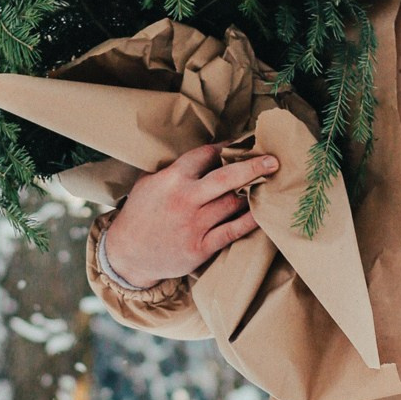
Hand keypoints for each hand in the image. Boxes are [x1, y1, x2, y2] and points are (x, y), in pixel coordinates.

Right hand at [101, 145, 278, 288]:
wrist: (127, 254)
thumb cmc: (139, 214)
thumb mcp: (148, 183)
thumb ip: (173, 169)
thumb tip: (205, 155)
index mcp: (171, 179)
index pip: (206, 156)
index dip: (226, 148)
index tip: (242, 144)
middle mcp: (185, 200)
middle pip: (226, 178)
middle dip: (253, 166)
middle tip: (273, 160)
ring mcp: (194, 225)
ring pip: (233, 203)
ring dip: (252, 193)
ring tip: (268, 185)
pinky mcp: (201, 247)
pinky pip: (232, 231)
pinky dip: (249, 221)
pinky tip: (262, 214)